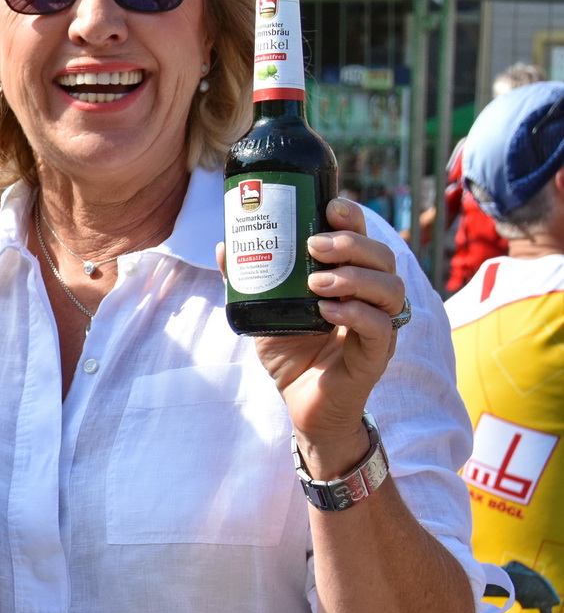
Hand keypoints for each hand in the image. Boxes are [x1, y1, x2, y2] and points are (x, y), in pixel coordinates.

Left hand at [216, 198, 406, 476]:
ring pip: (390, 288)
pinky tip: (328, 311)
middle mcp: (372, 299)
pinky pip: (380, 327)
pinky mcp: (376, 355)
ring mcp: (379, 327)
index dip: (353, 219)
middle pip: (383, 258)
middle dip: (351, 244)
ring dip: (354, 277)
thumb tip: (224, 245)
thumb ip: (247, 280)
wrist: (302, 405)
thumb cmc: (291, 354)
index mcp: (351, 280)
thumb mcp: (264, 311)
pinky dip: (355, 314)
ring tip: (317, 281)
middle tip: (314, 245)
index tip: (329, 206)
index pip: (364, 240)